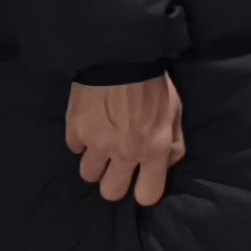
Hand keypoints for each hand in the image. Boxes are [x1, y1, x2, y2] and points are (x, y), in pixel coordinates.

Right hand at [65, 75, 184, 207]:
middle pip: (111, 193)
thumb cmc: (153, 83)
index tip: (140, 180)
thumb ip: (173, 142)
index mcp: (154, 150)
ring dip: (94, 161)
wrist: (122, 54)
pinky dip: (80, 139)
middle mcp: (125, 153)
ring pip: (88, 175)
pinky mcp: (76, 130)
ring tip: (100, 144)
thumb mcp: (175, 111)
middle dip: (113, 181)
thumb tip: (166, 163)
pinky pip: (75, 148)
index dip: (144, 190)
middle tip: (115, 164)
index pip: (147, 196)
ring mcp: (97, 144)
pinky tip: (88, 125)